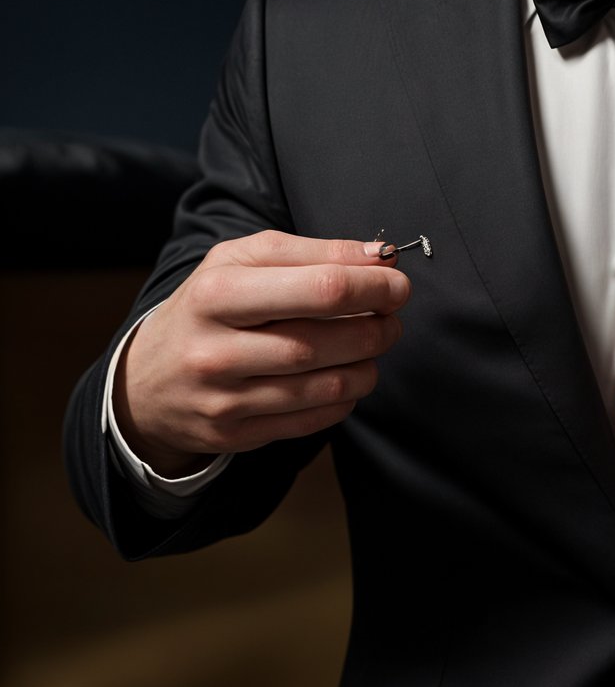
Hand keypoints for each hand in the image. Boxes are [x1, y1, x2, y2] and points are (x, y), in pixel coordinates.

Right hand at [113, 231, 409, 476]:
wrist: (146, 379)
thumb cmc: (209, 305)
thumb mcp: (244, 260)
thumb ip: (313, 251)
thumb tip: (378, 256)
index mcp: (218, 292)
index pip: (318, 289)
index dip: (371, 286)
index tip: (397, 283)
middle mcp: (216, 349)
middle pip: (321, 341)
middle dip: (375, 327)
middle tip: (392, 317)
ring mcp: (223, 398)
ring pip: (321, 387)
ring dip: (366, 365)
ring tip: (376, 345)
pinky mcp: (235, 435)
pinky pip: (310, 420)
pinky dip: (344, 399)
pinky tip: (349, 378)